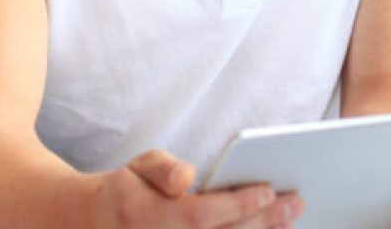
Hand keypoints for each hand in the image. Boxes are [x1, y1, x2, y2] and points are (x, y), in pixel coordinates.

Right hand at [88, 148, 302, 227]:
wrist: (94, 227)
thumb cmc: (127, 191)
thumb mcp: (137, 168)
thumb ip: (163, 168)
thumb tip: (185, 179)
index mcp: (148, 218)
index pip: (201, 214)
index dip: (237, 204)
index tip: (269, 190)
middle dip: (263, 222)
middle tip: (296, 202)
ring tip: (290, 222)